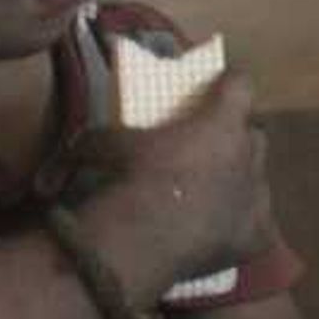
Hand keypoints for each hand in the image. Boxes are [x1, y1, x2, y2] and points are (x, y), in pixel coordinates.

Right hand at [84, 69, 270, 287]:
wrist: (148, 235)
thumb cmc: (131, 179)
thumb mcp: (105, 147)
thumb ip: (96, 143)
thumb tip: (60, 164)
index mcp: (220, 122)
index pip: (241, 85)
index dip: (232, 82)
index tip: (223, 83)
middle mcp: (247, 153)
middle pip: (253, 134)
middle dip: (237, 137)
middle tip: (212, 145)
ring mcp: (256, 194)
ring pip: (258, 178)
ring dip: (240, 180)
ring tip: (215, 191)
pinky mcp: (255, 234)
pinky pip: (258, 228)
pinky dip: (243, 229)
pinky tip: (225, 236)